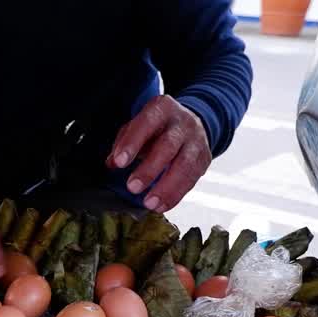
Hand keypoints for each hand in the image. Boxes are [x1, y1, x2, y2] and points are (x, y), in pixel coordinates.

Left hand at [106, 95, 212, 212]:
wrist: (191, 123)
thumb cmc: (157, 127)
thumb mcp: (138, 126)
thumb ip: (123, 142)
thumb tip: (112, 163)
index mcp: (162, 108)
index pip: (147, 123)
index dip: (133, 142)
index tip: (120, 162)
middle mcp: (182, 123)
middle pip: (168, 145)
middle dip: (150, 169)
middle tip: (132, 187)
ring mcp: (196, 141)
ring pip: (184, 165)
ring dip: (166, 187)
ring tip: (149, 203)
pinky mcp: (204, 159)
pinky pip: (192, 178)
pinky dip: (176, 195)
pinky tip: (162, 206)